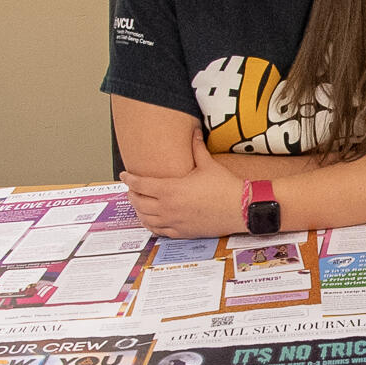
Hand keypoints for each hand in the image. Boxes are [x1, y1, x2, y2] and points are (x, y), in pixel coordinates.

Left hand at [120, 140, 244, 237]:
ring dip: (138, 210)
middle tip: (130, 189)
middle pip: (138, 202)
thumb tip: (194, 131)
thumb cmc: (225, 188)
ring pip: (145, 218)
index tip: (124, 175)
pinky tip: (150, 220)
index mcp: (170, 190)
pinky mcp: (182, 233)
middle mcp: (168, 208)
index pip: (140, 185)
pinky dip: (150, 225)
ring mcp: (174, 222)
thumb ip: (196, 148)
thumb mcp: (208, 165)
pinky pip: (158, 231)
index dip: (129, 179)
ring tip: (138, 204)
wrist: (241, 209)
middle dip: (131, 194)